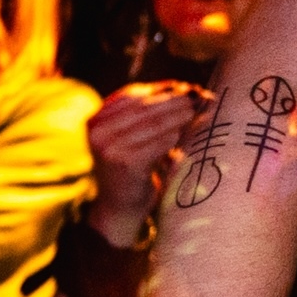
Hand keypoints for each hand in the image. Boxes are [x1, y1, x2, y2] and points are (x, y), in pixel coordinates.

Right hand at [84, 83, 209, 245]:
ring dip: (179, 116)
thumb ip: (149, 112)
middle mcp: (98, 131)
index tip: (187, 88)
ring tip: (196, 112)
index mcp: (96, 119)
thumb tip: (187, 89)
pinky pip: (158, 144)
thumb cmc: (132, 167)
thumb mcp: (131, 135)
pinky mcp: (126, 164)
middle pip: (145, 106)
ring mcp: (110, 148)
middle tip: (199, 98)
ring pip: (154, 123)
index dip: (162, 89)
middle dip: (175, 100)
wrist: (118, 208)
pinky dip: (173, 137)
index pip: (133, 94)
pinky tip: (183, 135)